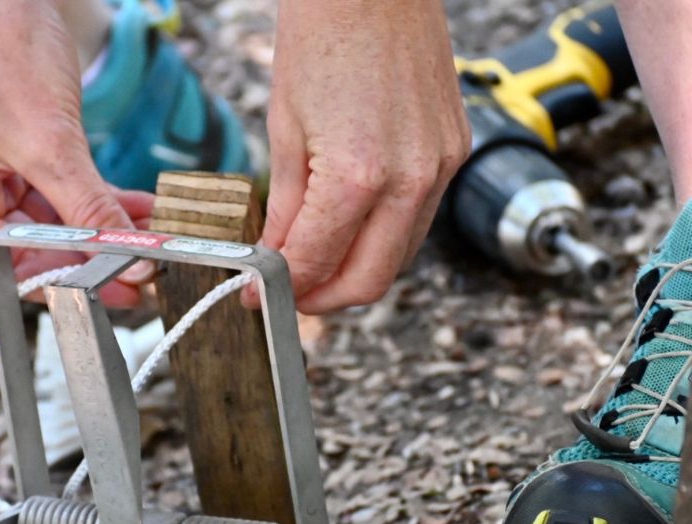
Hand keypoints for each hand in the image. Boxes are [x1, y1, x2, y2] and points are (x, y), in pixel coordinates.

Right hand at [0, 0, 154, 306]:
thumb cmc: (3, 51)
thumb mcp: (51, 141)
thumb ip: (87, 205)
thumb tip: (130, 255)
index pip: (3, 265)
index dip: (60, 284)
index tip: (111, 294)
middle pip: (30, 250)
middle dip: (89, 260)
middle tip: (142, 276)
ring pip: (53, 226)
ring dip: (102, 232)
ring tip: (150, 245)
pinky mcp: (17, 160)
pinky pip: (62, 195)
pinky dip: (98, 202)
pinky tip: (139, 214)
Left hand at [257, 0, 469, 313]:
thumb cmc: (322, 36)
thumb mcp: (285, 130)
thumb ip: (286, 207)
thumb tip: (276, 257)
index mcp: (358, 175)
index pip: (317, 263)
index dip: (282, 288)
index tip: (258, 294)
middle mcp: (410, 179)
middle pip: (370, 281)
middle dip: (324, 298)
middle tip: (290, 293)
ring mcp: (440, 167)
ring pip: (400, 257)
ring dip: (356, 271)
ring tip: (316, 259)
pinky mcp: (454, 152)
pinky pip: (418, 220)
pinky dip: (383, 236)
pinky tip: (351, 223)